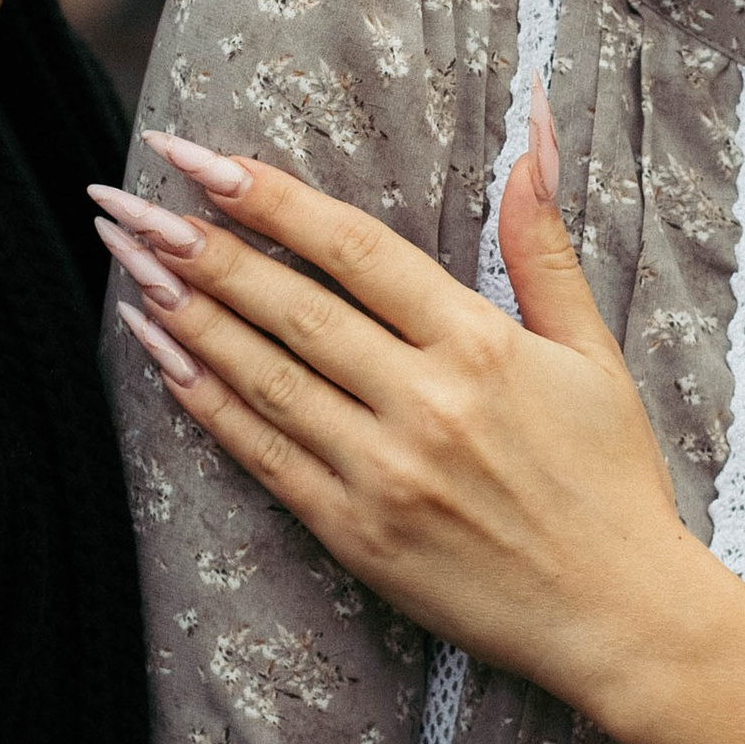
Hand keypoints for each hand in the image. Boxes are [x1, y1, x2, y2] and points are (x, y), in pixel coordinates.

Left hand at [91, 114, 744, 743]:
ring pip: (262, 376)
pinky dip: (204, 401)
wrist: (618, 615)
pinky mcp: (356, 534)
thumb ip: (541, 240)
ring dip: (185, 313)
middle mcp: (425, 403)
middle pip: (289, 306)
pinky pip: (262, 456)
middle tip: (126, 201)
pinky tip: (159, 353)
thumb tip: (532, 128)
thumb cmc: (610, 478)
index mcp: (481, 344)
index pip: (354, 249)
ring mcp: (384, 472)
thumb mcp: (591, 349)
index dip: (272, 198)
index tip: (202, 156)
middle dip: (198, 245)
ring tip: (126, 260)